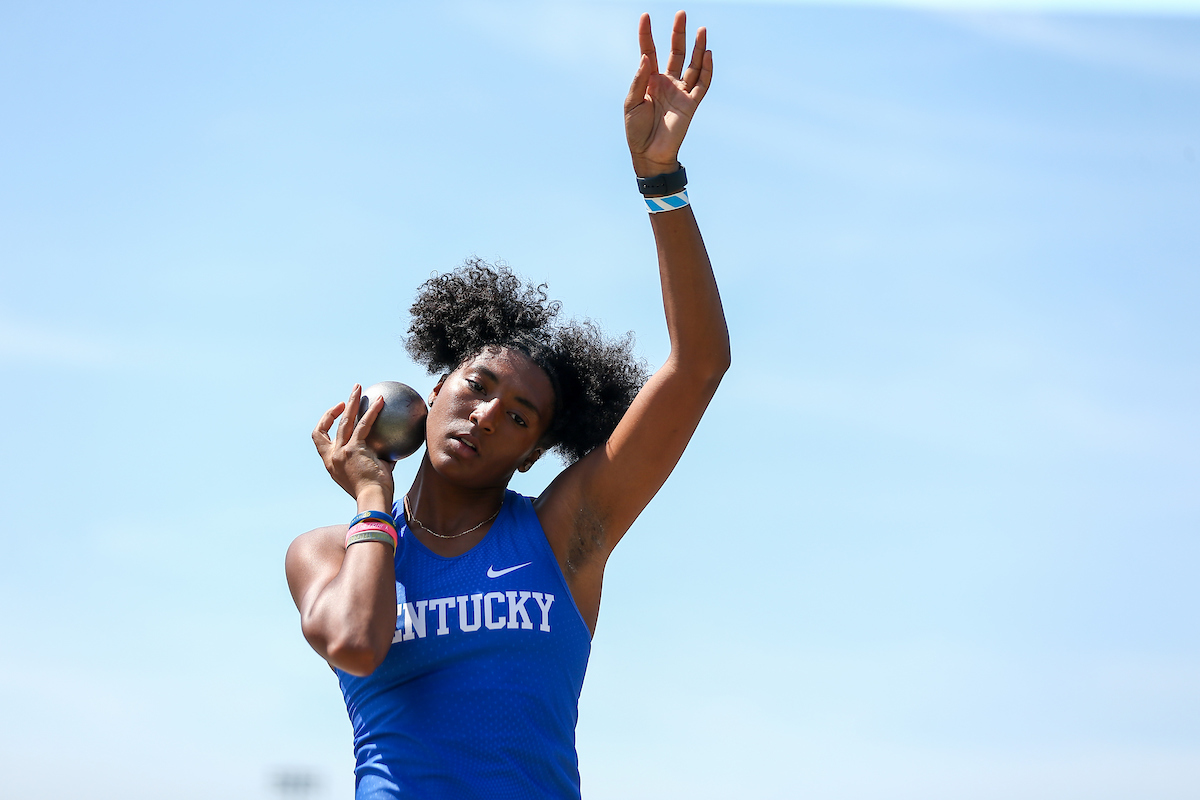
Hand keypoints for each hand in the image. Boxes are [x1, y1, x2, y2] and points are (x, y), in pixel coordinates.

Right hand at [312, 384, 395, 504]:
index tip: (337, 413)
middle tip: (348, 396)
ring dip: (352, 401)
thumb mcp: (369, 474)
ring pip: (345, 421)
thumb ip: (375, 459)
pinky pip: (364, 425)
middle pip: (330, 426)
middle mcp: (332, 456)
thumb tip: (391, 448)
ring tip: (358, 388)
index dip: (325, 422)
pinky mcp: (355, 449)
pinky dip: (372, 412)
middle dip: (337, 408)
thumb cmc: (375, 492)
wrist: (372, 500)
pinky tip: (381, 401)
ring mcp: (342, 452)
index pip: (320, 439)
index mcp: (331, 463)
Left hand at [624, 11, 711, 177]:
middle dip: (678, 34)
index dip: (646, 35)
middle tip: (681, 14)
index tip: (645, 16)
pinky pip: (701, 84)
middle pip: (675, 52)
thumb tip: (646, 57)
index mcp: (649, 80)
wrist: (649, 154)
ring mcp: (680, 92)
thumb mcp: (631, 103)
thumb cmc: (636, 130)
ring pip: (692, 65)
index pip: (648, 51)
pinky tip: (708, 54)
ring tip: (701, 29)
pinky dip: (706, 69)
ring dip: (697, 48)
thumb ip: (639, 79)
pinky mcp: (691, 104)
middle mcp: (667, 82)